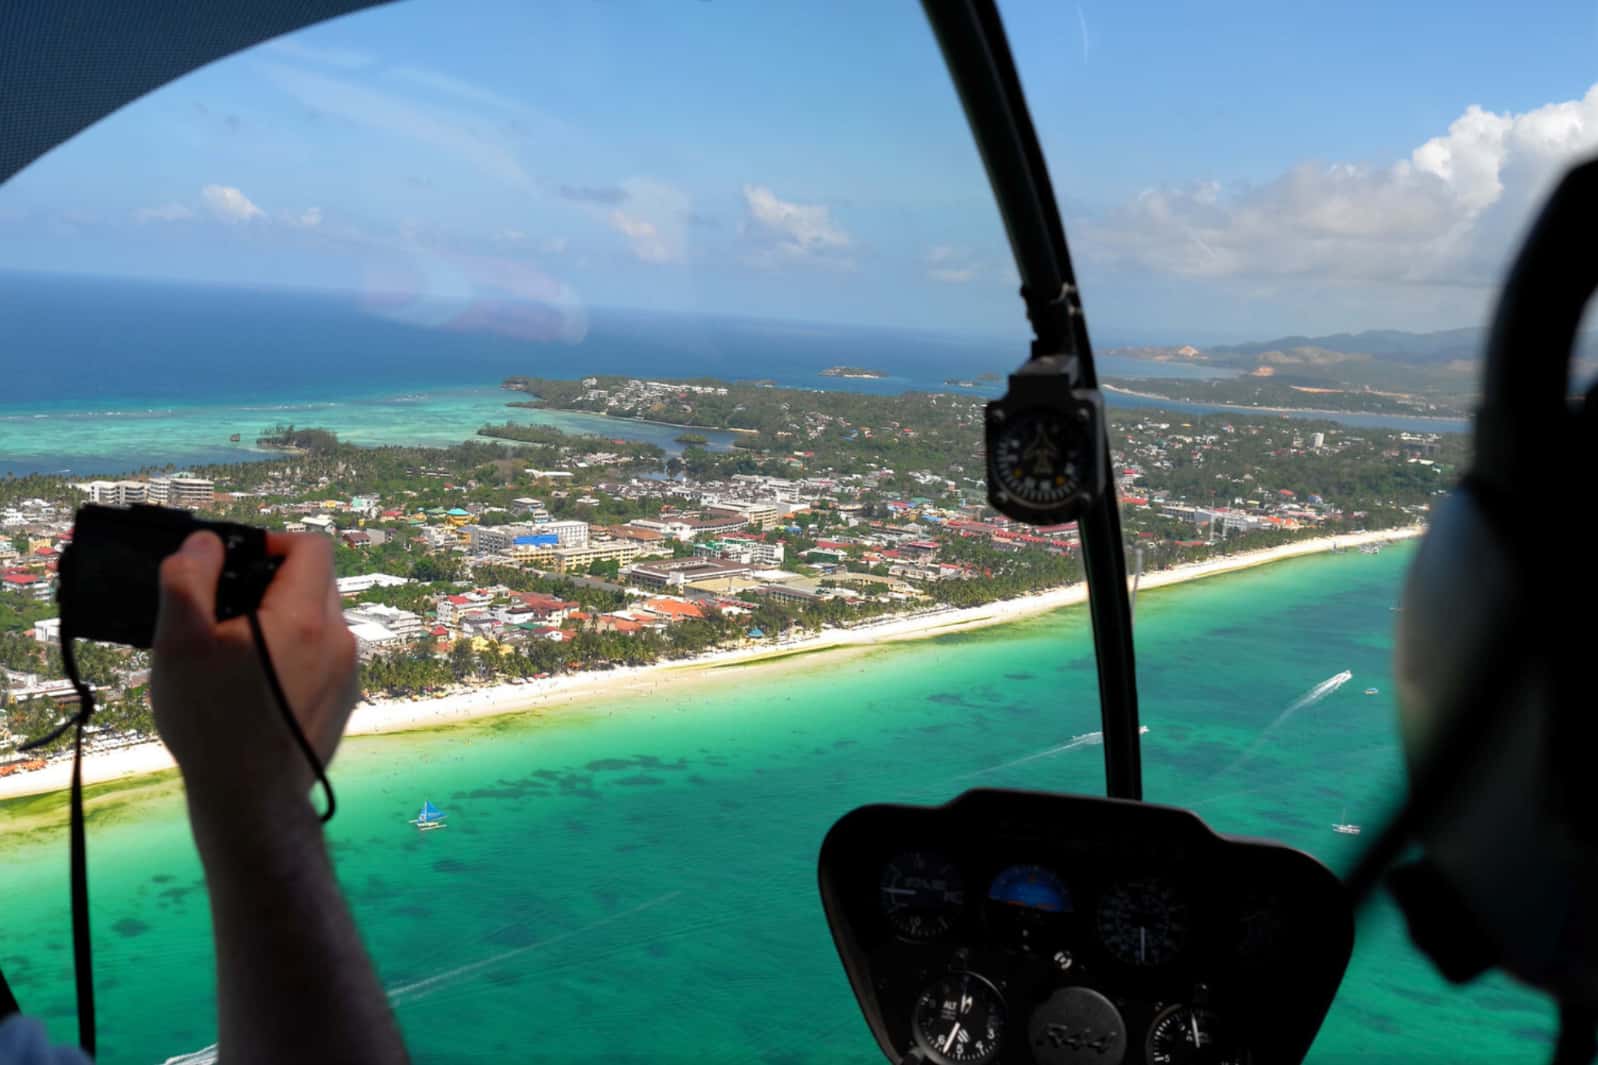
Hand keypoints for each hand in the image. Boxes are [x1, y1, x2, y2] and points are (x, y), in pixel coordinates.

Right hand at [151, 531, 357, 822]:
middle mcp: (340, 639)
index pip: (311, 547)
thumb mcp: (180, 642)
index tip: (236, 561)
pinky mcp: (344, 699)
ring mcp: (347, 672)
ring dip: (283, 621)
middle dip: (273, 582)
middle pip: (317, 582)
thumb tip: (205, 543)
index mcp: (306, 617)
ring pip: (319, 621)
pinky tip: (258, 683)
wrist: (251, 799)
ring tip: (237, 651)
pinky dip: (294, 654)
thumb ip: (187, 579)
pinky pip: (322, 656)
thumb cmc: (212, 722)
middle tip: (227, 608)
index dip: (272, 542)